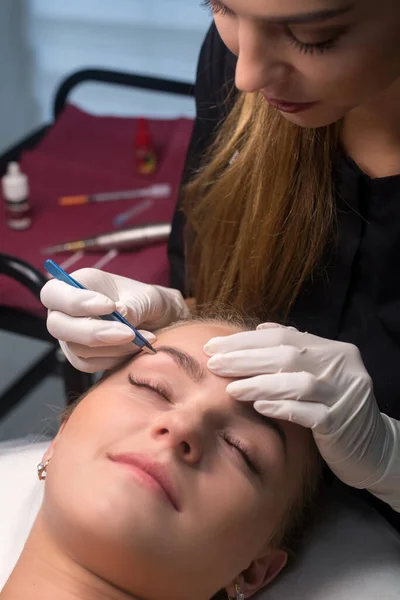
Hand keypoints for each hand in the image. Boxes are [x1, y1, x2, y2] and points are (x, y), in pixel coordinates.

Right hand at [40, 269, 189, 372]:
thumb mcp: (146, 297)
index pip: (54, 293)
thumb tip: (119, 315)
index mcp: (78, 284)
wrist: (158, 321)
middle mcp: (67, 311)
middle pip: (57, 326)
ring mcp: (71, 336)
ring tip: (144, 338)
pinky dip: (115, 359)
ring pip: (77, 348)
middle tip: (129, 333)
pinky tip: (136, 349)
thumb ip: (132, 305)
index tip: (110, 306)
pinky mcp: (81, 357)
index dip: (76, 302)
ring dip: (113, 347)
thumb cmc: (147, 301)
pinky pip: (89, 364)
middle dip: (94, 332)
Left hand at [205, 323, 399, 509]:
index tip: (214, 346)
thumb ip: (294, 350)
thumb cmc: (334, 408)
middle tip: (213, 364)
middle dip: (245, 359)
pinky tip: (259, 407)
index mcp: (333, 350)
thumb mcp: (318, 374)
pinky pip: (309, 413)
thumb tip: (259, 329)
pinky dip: (282, 407)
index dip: (246, 340)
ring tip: (230, 389)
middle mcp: (342, 366)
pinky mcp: (342, 423)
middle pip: (287, 356)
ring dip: (259, 384)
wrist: (372, 447)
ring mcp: (344, 394)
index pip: (283, 337)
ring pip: (297, 383)